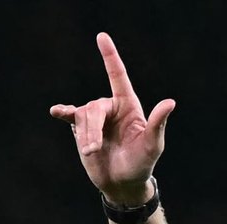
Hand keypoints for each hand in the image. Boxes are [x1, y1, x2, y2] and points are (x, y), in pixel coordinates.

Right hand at [49, 33, 175, 205]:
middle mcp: (111, 108)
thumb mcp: (152, 145)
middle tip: (94, 150)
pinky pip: (70, 117)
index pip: (117, 76)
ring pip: (82, 116)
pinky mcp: (82, 130)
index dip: (110, 56)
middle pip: (94, 107)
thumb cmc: (141, 164)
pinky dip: (62, 112)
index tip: (101, 37)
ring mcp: (95, 119)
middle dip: (92, 129)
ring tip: (91, 153)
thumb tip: (170, 102)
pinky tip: (56, 112)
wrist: (122, 184)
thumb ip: (158, 123)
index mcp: (128, 106)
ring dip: (85, 136)